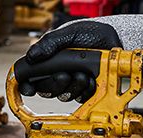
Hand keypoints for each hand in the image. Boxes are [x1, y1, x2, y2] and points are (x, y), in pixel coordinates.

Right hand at [17, 15, 142, 101]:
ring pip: (63, 96)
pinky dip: (86, 90)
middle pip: (46, 89)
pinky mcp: (86, 90)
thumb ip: (50, 43)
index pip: (32, 76)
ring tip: (84, 74)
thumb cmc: (92, 33)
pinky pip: (80, 98)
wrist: (116, 39)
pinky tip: (91, 80)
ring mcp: (72, 82)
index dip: (26, 84)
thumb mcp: (69, 33)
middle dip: (55, 84)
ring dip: (73, 86)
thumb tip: (32, 55)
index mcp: (50, 60)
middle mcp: (59, 73)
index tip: (27, 87)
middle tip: (65, 74)